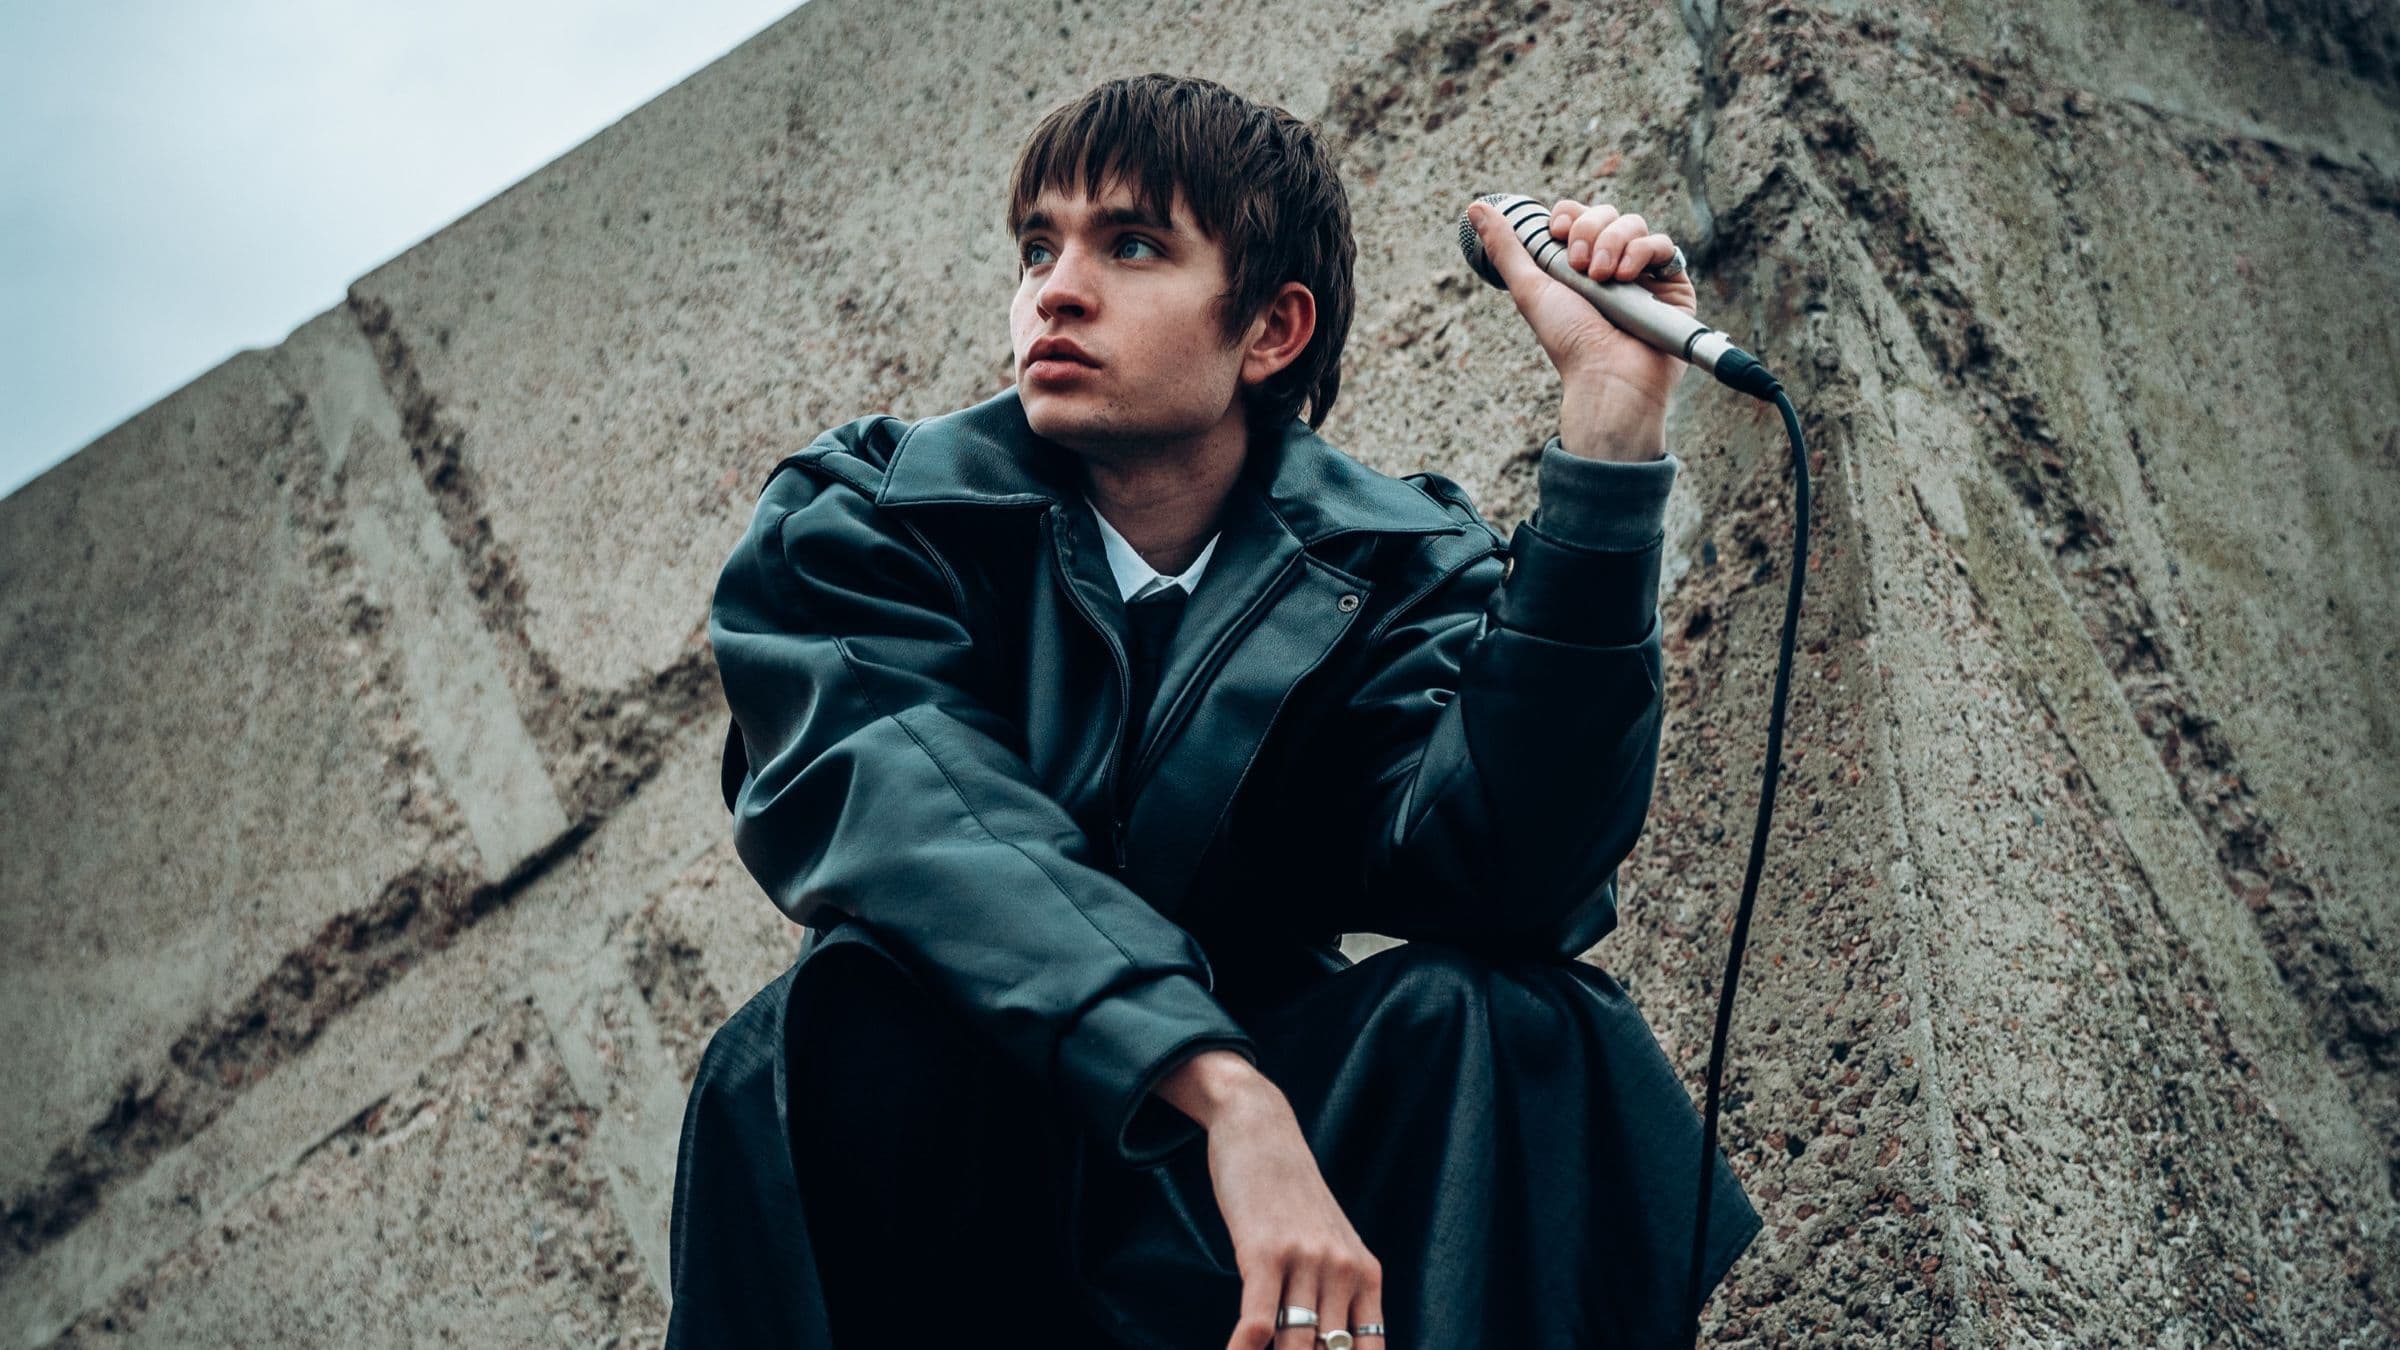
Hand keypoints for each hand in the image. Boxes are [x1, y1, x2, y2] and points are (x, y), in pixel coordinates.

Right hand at [1201, 1082, 1384, 1349]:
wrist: (1261, 1127)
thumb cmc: (1290, 1192)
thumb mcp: (1328, 1239)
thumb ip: (1334, 1293)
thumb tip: (1328, 1344)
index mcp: (1366, 1273)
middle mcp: (1344, 1269)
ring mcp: (1306, 1259)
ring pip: (1296, 1346)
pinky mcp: (1265, 1250)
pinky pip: (1259, 1319)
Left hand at [1466, 197, 1695, 459]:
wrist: (1607, 375)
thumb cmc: (1568, 340)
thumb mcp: (1530, 289)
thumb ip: (1505, 247)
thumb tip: (1475, 208)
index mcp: (1578, 264)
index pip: (1577, 216)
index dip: (1568, 216)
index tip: (1556, 233)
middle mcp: (1611, 264)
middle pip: (1605, 213)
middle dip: (1589, 231)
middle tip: (1580, 267)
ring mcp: (1643, 273)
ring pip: (1633, 223)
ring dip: (1613, 243)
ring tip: (1603, 279)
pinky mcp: (1673, 284)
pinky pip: (1663, 244)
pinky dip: (1642, 251)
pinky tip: (1626, 278)